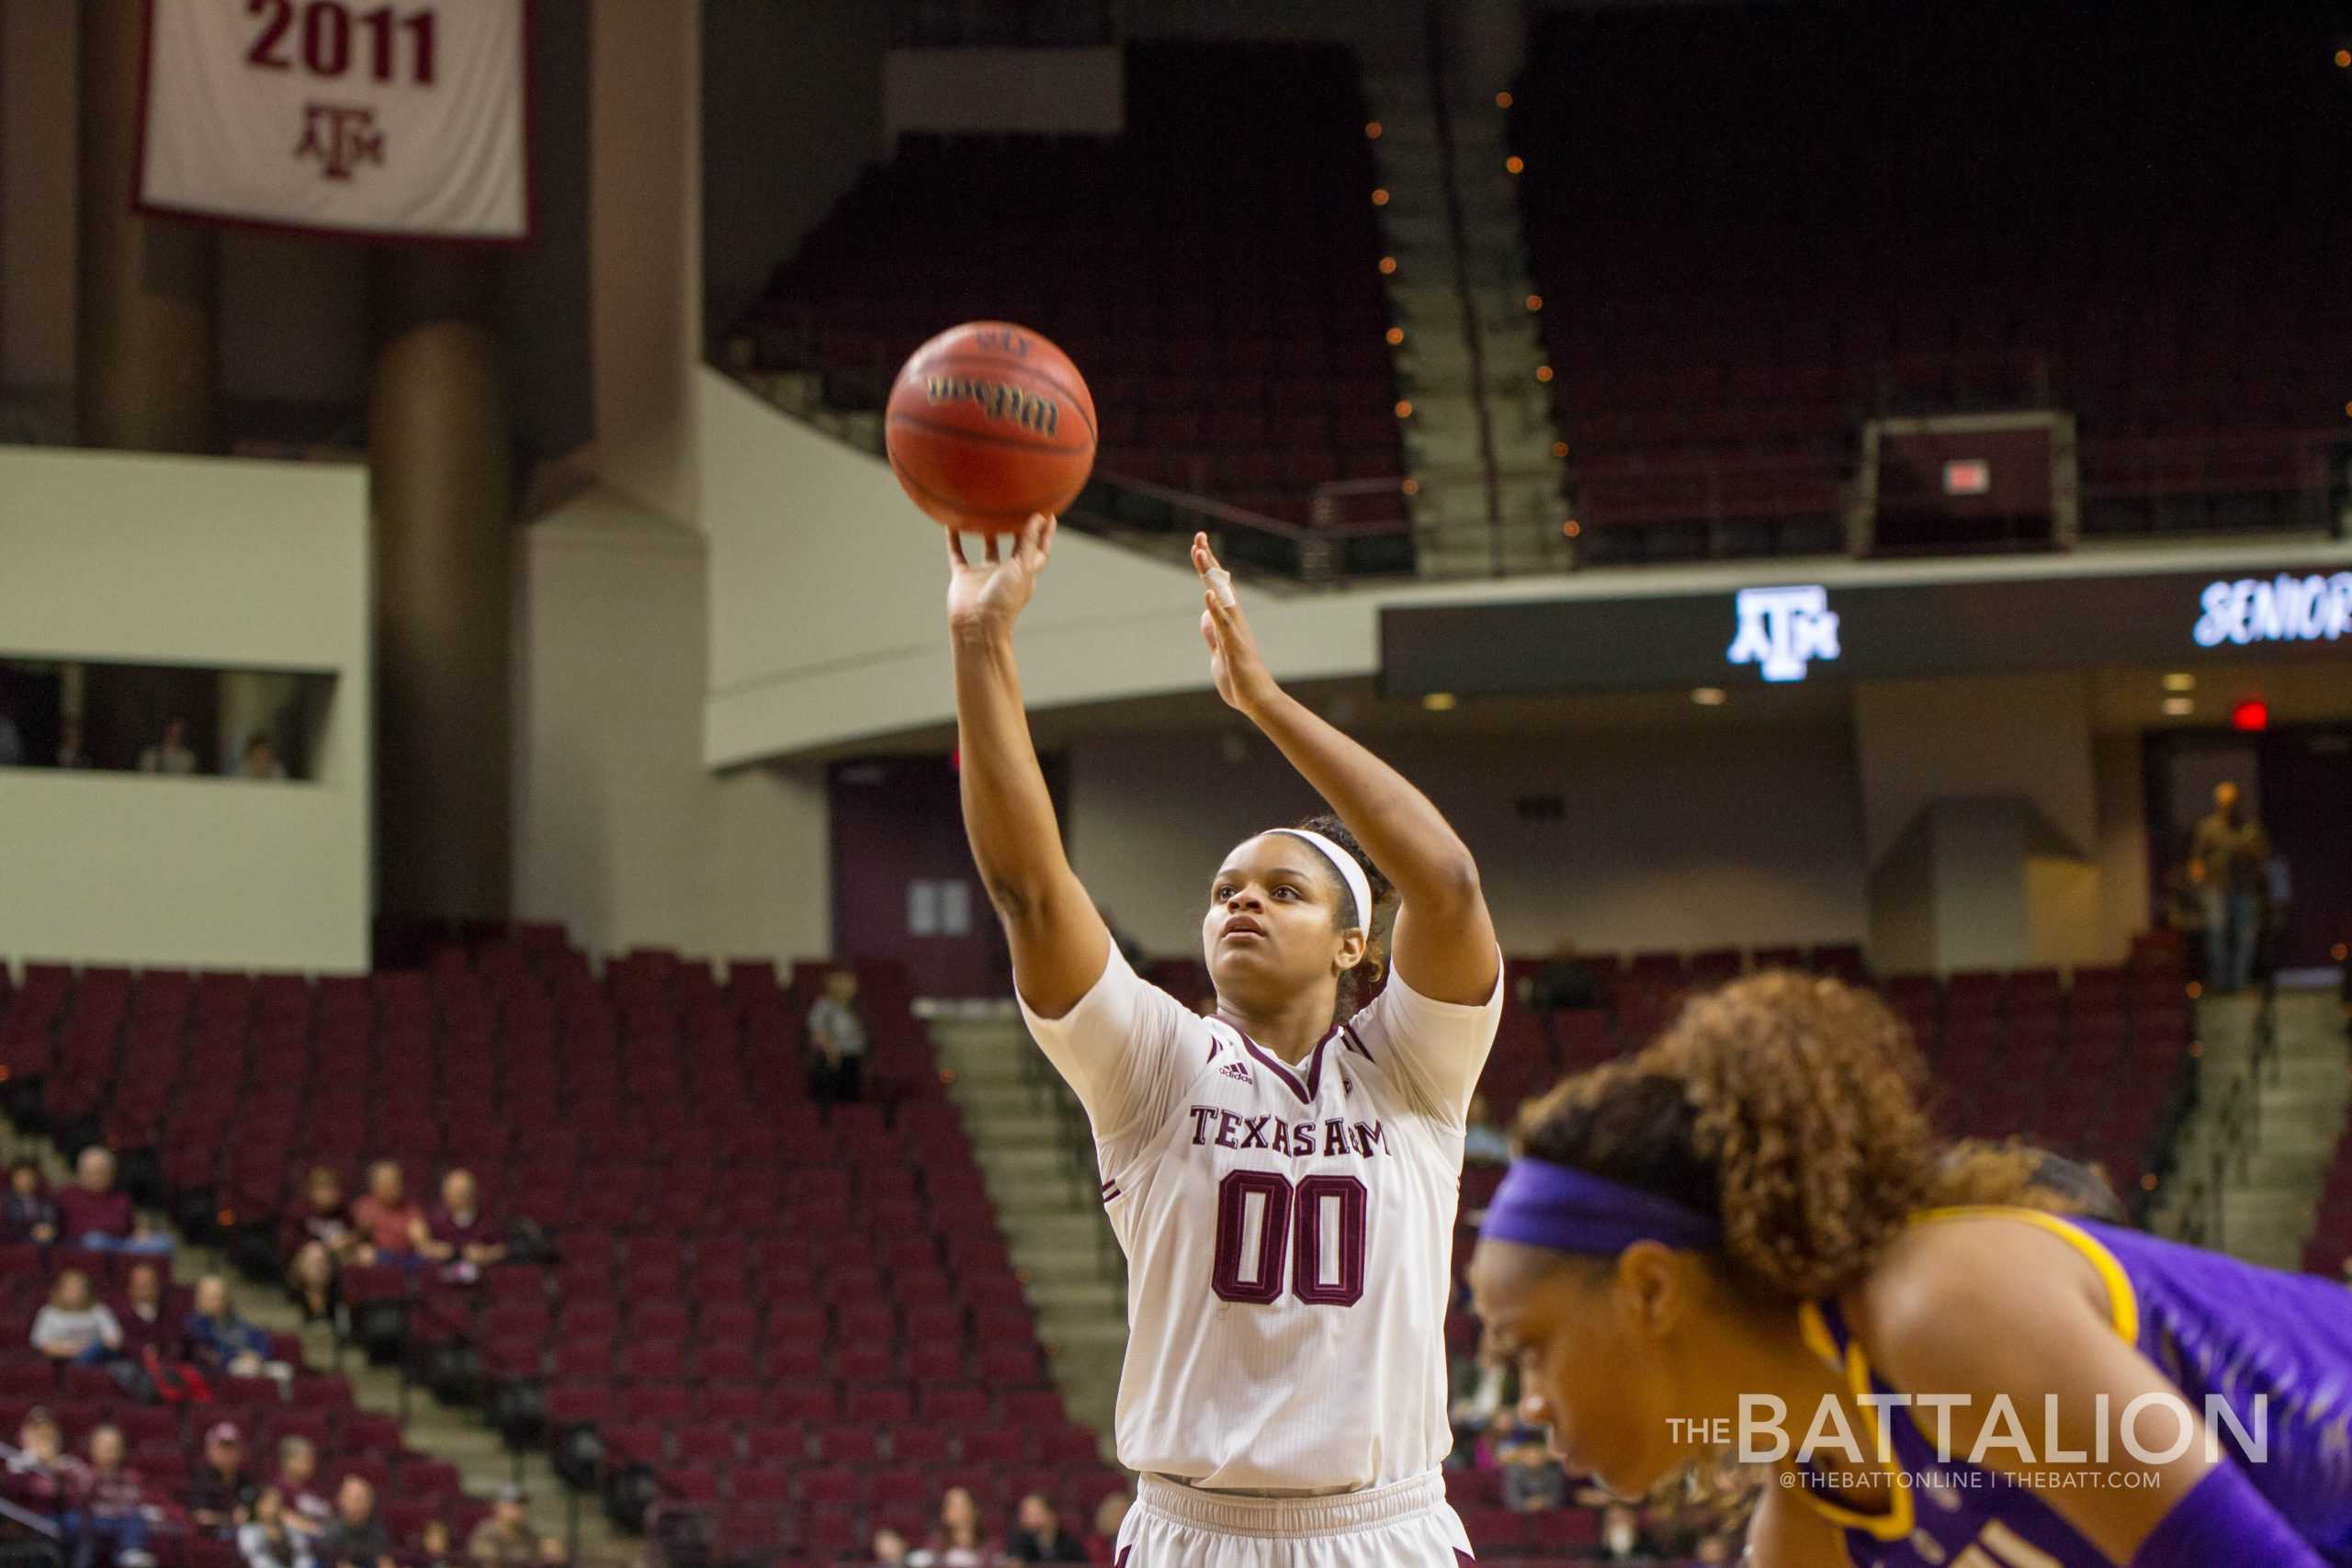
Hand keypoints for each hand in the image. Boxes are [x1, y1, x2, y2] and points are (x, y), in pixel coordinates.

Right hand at [946, 514, 1055, 635]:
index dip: (1045, 534)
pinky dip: (954, 539)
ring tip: (987, 510)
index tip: (1048, 514)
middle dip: (1018, 530)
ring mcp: (984, 575)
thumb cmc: (1004, 600)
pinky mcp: (964, 577)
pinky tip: (951, 523)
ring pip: (988, 548)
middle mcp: (1006, 573)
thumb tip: (1040, 518)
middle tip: (1017, 507)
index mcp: (1025, 573)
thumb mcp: (1023, 566)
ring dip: (987, 532)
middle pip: (1015, 547)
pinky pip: (958, 553)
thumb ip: (1030, 542)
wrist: (977, 624)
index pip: (1039, 550)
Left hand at [1193, 534, 1278, 713]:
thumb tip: (1205, 617)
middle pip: (1219, 585)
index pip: (1216, 588)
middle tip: (1199, 536)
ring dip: (1210, 576)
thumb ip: (1213, 635)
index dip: (1207, 568)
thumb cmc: (1240, 680)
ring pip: (1222, 597)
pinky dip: (1216, 608)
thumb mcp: (1219, 654)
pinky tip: (1207, 593)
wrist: (1257, 701)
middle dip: (1208, 561)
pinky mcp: (1235, 647)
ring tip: (1201, 554)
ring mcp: (1235, 632)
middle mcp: (1235, 621)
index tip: (1199, 545)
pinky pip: (1224, 625)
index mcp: (1229, 622)